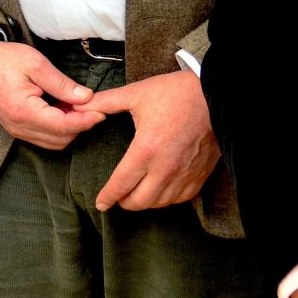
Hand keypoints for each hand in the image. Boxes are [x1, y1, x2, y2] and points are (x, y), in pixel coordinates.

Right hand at [0, 38, 103, 149]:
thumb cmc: (4, 60)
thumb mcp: (36, 64)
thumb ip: (62, 84)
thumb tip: (87, 97)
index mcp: (24, 111)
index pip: (63, 126)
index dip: (86, 120)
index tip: (101, 110)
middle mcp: (19, 127)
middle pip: (61, 139)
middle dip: (80, 125)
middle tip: (90, 104)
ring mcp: (17, 131)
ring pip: (54, 142)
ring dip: (70, 128)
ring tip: (75, 105)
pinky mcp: (17, 129)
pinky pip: (44, 138)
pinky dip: (58, 129)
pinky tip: (62, 109)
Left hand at [84, 71, 218, 210]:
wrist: (216, 95)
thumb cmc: (176, 93)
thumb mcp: (137, 94)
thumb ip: (106, 102)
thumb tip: (80, 104)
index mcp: (146, 149)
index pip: (121, 184)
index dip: (108, 197)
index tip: (101, 203)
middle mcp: (165, 168)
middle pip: (139, 202)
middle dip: (124, 203)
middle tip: (118, 197)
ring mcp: (185, 174)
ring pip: (160, 203)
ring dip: (146, 202)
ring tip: (138, 194)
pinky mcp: (200, 175)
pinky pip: (181, 199)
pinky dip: (167, 199)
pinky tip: (161, 191)